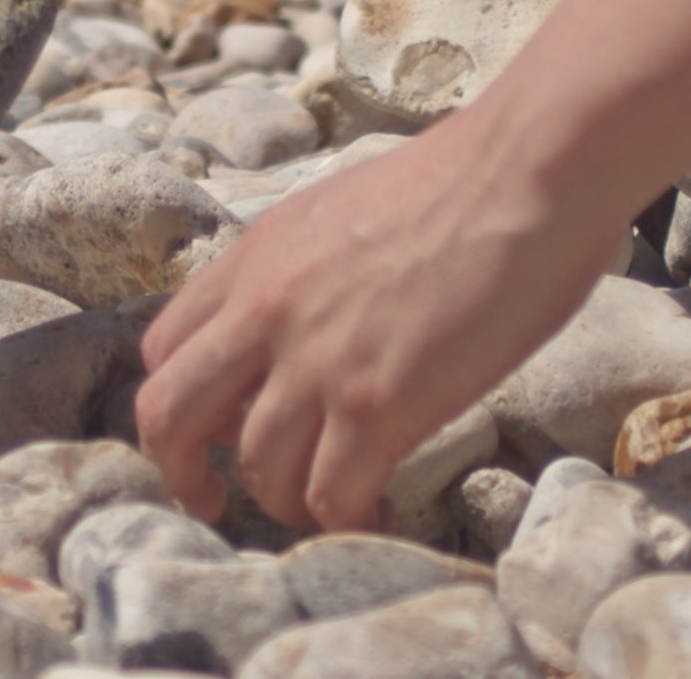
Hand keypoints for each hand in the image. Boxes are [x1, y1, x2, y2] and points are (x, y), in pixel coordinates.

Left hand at [134, 117, 626, 531]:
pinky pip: (332, 496)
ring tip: (332, 506)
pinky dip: (349, 522)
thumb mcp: (338, 212)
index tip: (215, 428)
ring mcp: (316, 361)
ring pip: (257, 470)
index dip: (181, 401)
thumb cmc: (460, 182)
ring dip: (288, 502)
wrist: (526, 169)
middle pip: (168, 416)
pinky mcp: (378, 403)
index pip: (165, 348)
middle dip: (181, 471)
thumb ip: (298, 273)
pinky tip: (381, 514)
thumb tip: (303, 326)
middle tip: (213, 500)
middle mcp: (265, 313)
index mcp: (252, 261)